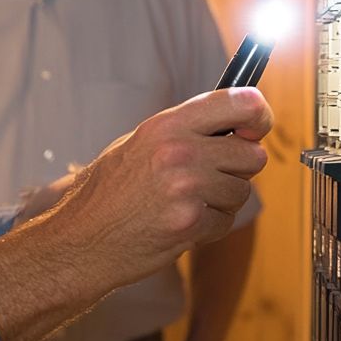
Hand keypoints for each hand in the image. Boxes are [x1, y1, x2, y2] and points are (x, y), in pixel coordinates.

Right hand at [0, 88, 270, 340]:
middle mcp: (180, 150)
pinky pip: (225, 221)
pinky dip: (209, 227)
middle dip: (240, 169)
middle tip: (212, 177)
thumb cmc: (109, 191)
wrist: (81, 238)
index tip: (257, 127)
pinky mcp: (190, 222)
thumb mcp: (140, 142)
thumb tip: (240, 124)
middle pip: (252, 153)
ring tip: (186, 203)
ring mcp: (186, 187)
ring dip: (222, 201)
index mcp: (168, 124)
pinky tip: (179, 224)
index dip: (259, 115)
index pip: (240, 102)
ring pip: (242, 190)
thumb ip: (188, 130)